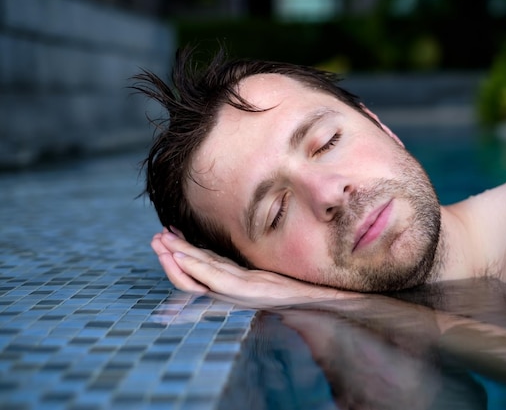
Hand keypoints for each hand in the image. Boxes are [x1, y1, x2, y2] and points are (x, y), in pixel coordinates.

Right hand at [151, 228, 359, 307]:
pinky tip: (181, 255)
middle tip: (156, 237)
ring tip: (161, 242)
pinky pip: (216, 279)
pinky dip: (195, 268)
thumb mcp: (271, 267)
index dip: (183, 254)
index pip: (202, 267)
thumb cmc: (298, 282)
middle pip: (193, 274)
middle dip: (172, 256)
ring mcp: (240, 291)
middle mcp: (235, 288)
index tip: (170, 234)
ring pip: (198, 277)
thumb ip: (254, 259)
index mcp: (238, 281)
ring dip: (176, 260)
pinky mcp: (249, 291)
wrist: (321, 299)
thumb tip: (244, 238)